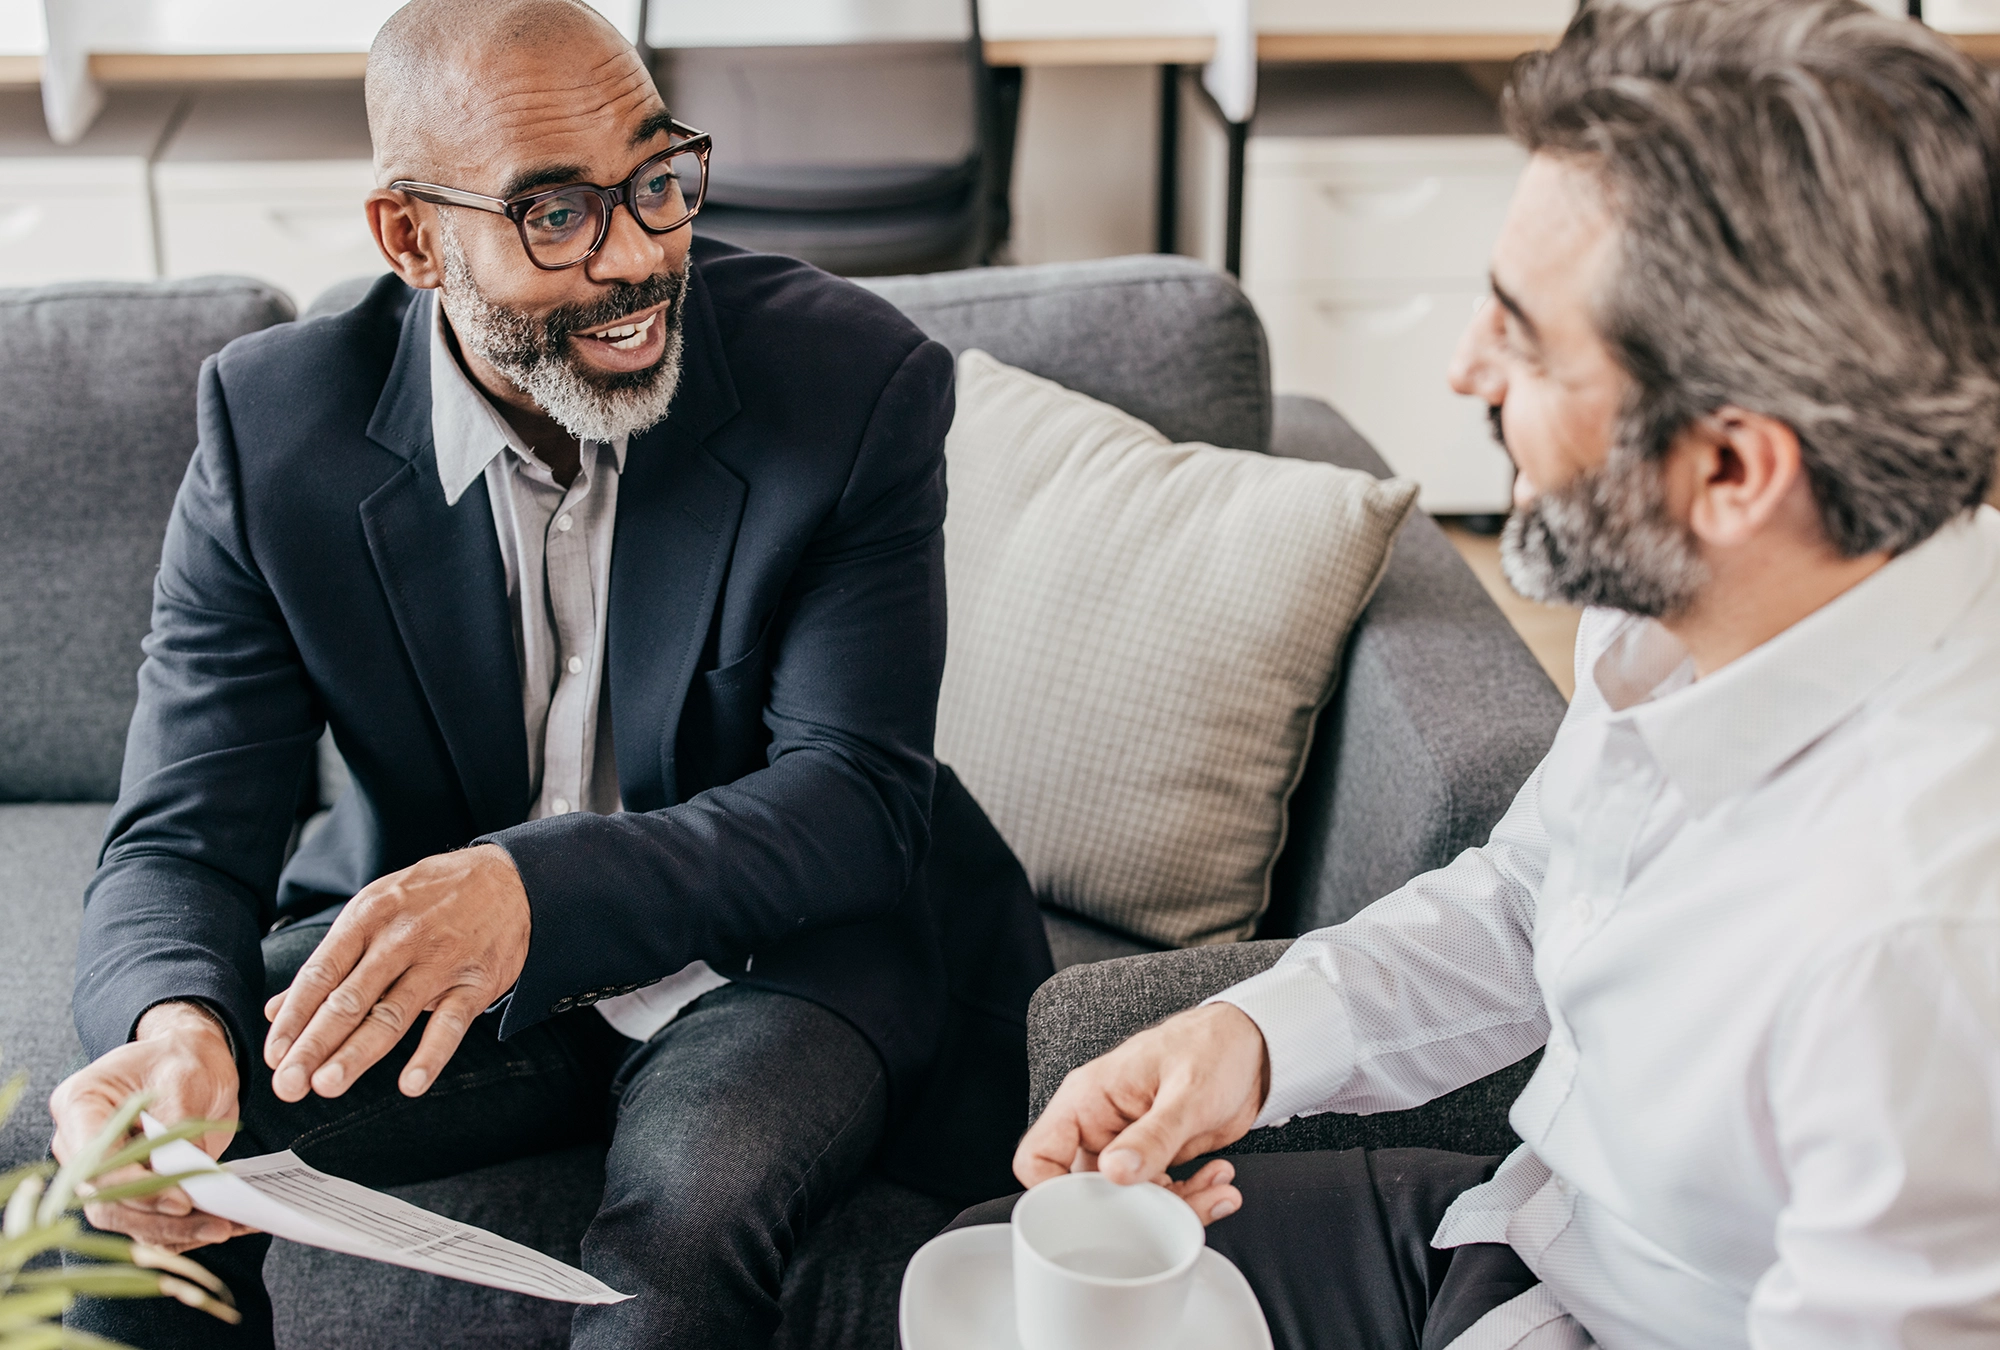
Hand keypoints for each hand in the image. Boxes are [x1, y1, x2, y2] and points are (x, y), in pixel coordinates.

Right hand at [49, 1002, 257, 1252]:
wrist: (189, 1060)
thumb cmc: (181, 1058)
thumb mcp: (184, 1075)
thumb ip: (177, 1125)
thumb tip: (187, 1180)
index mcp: (79, 1105)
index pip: (94, 1165)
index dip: (135, 1189)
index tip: (182, 1200)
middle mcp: (80, 1146)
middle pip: (107, 1204)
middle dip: (161, 1221)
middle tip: (216, 1226)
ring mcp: (104, 1173)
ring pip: (128, 1222)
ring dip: (177, 1232)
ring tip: (227, 1228)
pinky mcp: (132, 1190)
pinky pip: (150, 1221)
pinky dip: (186, 1229)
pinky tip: (228, 1225)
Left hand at [263, 844, 529, 1101]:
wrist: (510, 879)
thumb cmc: (433, 897)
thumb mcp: (376, 910)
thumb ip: (330, 962)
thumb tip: (276, 1010)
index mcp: (368, 917)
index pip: (321, 974)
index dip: (295, 1017)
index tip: (274, 1055)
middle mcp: (400, 938)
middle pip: (350, 999)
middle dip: (315, 1044)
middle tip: (289, 1084)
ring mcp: (440, 960)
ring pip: (393, 1014)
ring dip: (358, 1053)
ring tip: (327, 1084)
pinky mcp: (476, 981)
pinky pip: (451, 1023)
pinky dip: (431, 1054)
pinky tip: (411, 1084)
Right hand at [1014, 1003, 1270, 1224]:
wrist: (1252, 1046)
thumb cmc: (1211, 1047)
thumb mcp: (1187, 1092)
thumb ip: (1153, 1135)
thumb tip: (1115, 1173)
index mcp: (1087, 1100)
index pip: (1039, 1156)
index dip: (1052, 1194)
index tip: (1094, 1215)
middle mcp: (1100, 1126)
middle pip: (1086, 1193)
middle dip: (1129, 1213)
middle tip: (1171, 1211)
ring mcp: (1127, 1145)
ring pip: (1128, 1201)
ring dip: (1171, 1208)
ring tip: (1215, 1193)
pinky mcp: (1156, 1159)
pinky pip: (1160, 1195)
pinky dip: (1191, 1199)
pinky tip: (1220, 1183)